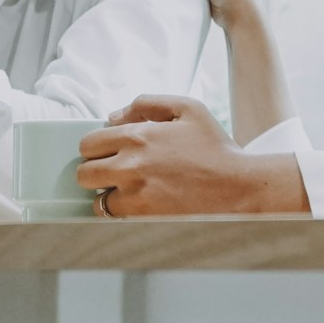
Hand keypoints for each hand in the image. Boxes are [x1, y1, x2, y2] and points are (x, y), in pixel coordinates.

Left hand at [73, 96, 307, 216]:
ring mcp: (135, 195)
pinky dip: (121, 214)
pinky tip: (139, 206)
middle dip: (97, 172)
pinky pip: (114, 218)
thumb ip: (147, 103)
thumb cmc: (216, 148)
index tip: (110, 153)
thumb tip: (112, 116)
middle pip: (84, 172)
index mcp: (138, 134)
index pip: (88, 143)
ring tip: (130, 192)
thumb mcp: (188, 108)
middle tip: (116, 173)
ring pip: (97, 199)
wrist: (239, 188)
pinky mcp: (143, 219)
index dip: (97, 149)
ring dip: (109, 196)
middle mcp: (130, 164)